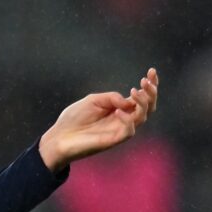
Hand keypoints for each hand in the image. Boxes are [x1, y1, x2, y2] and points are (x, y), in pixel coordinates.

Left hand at [38, 68, 160, 170]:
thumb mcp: (93, 100)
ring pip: (142, 117)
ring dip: (142, 102)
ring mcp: (119, 130)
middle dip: (151, 93)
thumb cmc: (73, 118)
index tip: (152, 71)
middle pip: (148, 107)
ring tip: (134, 91)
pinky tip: (118, 111)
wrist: (58, 137)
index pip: (141, 97)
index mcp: (120, 108)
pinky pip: (129, 131)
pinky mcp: (113, 140)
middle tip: (145, 81)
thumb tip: (129, 100)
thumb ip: (112, 97)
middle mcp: (123, 119)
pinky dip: (127, 120)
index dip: (150, 85)